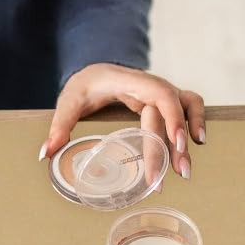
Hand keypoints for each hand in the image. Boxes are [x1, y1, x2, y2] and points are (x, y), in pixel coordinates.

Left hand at [41, 63, 205, 179]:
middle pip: (172, 113)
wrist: (95, 70)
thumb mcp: (70, 100)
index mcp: (132, 82)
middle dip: (176, 145)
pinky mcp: (165, 101)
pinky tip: (197, 143)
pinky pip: (188, 107)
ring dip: (190, 135)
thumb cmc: (86, 83)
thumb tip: (47, 153)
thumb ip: (60, 125)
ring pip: (188, 107)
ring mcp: (161, 91)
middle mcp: (152, 85)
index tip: (175, 144)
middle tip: (176, 175)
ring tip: (185, 170)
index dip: (172, 118)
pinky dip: (196, 121)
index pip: (161, 96)